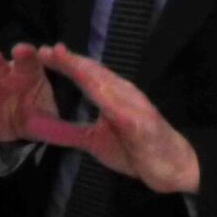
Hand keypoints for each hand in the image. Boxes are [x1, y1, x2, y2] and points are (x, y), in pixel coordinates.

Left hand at [29, 43, 199, 193]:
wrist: (172, 166)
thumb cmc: (135, 149)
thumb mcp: (95, 141)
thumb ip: (72, 131)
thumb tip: (43, 127)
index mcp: (112, 96)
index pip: (86, 75)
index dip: (66, 63)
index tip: (45, 53)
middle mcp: (123, 94)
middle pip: (94, 73)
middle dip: (71, 61)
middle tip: (49, 50)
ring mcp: (134, 106)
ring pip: (107, 85)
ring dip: (86, 72)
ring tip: (67, 60)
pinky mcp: (141, 123)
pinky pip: (122, 109)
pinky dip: (109, 99)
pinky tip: (95, 90)